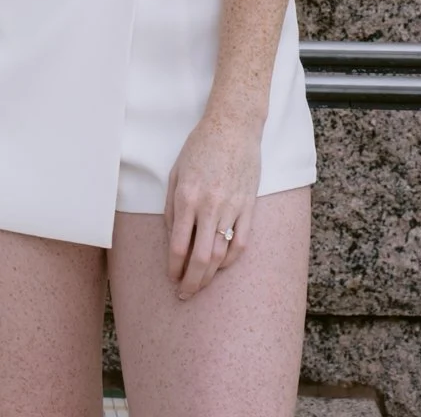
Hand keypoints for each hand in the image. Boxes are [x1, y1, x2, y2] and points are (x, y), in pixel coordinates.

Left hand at [164, 110, 261, 299]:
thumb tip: (172, 239)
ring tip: (201, 285)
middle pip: (200, 257)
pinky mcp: (249, 206)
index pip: (178, 245)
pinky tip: (222, 266)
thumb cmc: (200, 147)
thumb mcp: (176, 172)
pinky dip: (231, 260)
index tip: (171, 279)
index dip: (174, 267)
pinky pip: (241, 242)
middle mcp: (209, 205)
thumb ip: (172, 207)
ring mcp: (231, 207)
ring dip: (210, 275)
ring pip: (221, 254)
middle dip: (191, 281)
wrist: (233, 127)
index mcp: (186, 196)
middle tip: (184, 294)